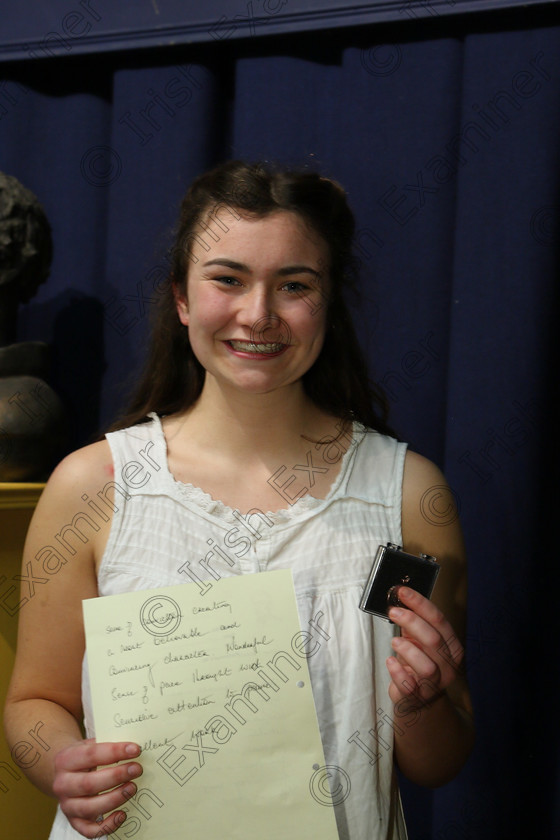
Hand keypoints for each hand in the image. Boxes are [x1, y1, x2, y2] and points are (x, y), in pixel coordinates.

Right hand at [52, 739, 142, 837]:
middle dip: (117, 776)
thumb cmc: (84, 756)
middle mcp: (62, 784)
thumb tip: (134, 747)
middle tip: (137, 769)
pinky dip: (107, 825)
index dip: (115, 752)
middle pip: (89, 783)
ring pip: (90, 808)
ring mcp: (67, 805)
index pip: (91, 754)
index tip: (135, 750)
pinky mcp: (74, 822)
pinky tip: (122, 814)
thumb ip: (108, 744)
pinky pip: (90, 830)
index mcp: (65, 760)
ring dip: (115, 798)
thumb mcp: (89, 744)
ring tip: (132, 787)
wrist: (64, 772)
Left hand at [385, 586, 463, 708]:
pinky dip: (398, 672)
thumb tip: (400, 597)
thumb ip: (414, 622)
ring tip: (395, 641)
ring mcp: (434, 684)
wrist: (420, 700)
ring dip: (408, 650)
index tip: (402, 591)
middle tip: (393, 611)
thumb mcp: (420, 640)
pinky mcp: (417, 697)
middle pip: (434, 639)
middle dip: (412, 621)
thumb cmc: (418, 663)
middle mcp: (447, 665)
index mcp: (451, 646)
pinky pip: (409, 686)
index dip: (420, 603)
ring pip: (427, 666)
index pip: (439, 620)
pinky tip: (391, 662)